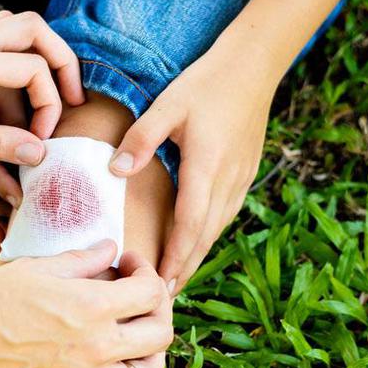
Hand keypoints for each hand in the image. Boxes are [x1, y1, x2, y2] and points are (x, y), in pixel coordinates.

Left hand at [0, 11, 84, 161]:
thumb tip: (38, 152)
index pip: (32, 68)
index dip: (49, 103)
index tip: (41, 139)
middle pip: (33, 26)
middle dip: (60, 58)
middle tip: (70, 95)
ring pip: (13, 23)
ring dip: (38, 51)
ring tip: (46, 90)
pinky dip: (13, 49)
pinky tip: (10, 82)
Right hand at [0, 240, 172, 367]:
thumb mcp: (33, 268)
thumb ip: (80, 260)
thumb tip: (110, 249)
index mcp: (92, 304)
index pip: (152, 291)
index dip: (147, 272)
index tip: (129, 266)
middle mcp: (97, 346)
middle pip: (161, 334)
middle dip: (158, 312)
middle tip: (139, 303)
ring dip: (150, 358)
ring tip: (134, 345)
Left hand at [107, 36, 280, 294]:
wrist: (253, 67)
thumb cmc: (205, 83)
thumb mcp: (167, 105)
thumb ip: (139, 140)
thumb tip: (114, 172)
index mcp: (206, 167)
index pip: (189, 225)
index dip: (175, 258)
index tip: (159, 284)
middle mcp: (227, 180)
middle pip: (204, 237)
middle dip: (183, 270)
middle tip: (162, 300)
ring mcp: (240, 179)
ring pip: (216, 229)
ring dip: (196, 256)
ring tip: (174, 282)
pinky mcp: (244, 174)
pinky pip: (224, 214)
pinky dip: (207, 236)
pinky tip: (194, 245)